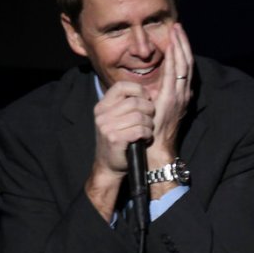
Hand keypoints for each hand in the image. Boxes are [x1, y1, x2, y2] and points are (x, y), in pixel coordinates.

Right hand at [86, 82, 154, 220]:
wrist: (109, 166)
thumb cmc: (118, 141)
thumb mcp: (115, 119)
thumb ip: (125, 105)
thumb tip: (147, 92)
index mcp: (102, 106)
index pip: (121, 86)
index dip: (138, 90)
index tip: (146, 99)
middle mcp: (102, 115)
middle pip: (134, 101)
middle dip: (148, 109)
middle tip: (151, 118)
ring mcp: (107, 127)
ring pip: (139, 116)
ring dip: (149, 124)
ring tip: (148, 130)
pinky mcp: (115, 139)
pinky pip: (139, 130)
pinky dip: (147, 134)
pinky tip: (146, 138)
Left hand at [148, 24, 193, 165]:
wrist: (158, 148)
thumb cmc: (155, 131)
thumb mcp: (160, 109)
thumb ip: (161, 96)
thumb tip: (155, 86)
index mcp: (182, 95)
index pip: (184, 68)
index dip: (182, 50)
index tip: (177, 36)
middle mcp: (184, 93)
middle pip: (187, 62)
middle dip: (183, 42)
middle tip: (178, 26)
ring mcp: (179, 95)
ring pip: (183, 64)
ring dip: (180, 45)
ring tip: (176, 30)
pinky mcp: (172, 98)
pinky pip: (175, 73)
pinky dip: (175, 57)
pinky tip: (171, 46)